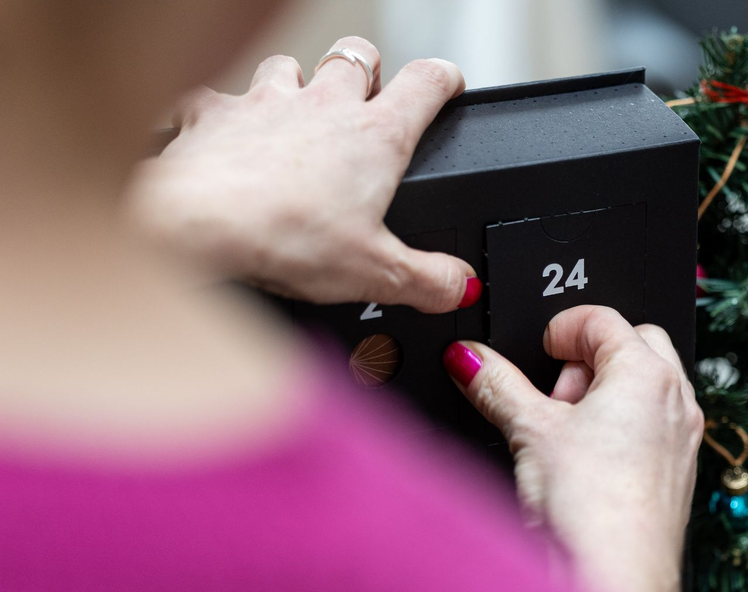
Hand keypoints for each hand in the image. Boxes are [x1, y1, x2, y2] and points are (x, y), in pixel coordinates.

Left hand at [125, 37, 479, 311]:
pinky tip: (219, 135)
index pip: (427, 83)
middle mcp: (322, 105)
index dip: (446, 79)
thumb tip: (461, 286)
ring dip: (297, 83)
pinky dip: (220, 112)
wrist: (192, 225)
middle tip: (370, 96)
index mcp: (374, 137)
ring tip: (297, 113)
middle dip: (369, 69)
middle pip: (357, 55)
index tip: (449, 86)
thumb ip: (429, 280)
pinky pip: (215, 97)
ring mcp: (264, 102)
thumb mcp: (374, 274)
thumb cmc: (283, 237)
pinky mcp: (211, 114)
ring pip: (289, 65)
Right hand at [442, 306, 703, 591]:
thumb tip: (468, 358)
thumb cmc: (590, 507)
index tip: (538, 348)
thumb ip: (496, 384)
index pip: (603, 318)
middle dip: (588, 358)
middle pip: (634, 344)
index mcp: (646, 372)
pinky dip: (620, 426)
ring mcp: (681, 437)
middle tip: (552, 394)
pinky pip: (652, 425)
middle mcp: (675, 398)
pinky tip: (584, 461)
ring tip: (563, 430)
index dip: (562, 327)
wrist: (617, 581)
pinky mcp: (676, 472)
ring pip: (646, 385)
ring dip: (604, 392)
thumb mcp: (529, 431)